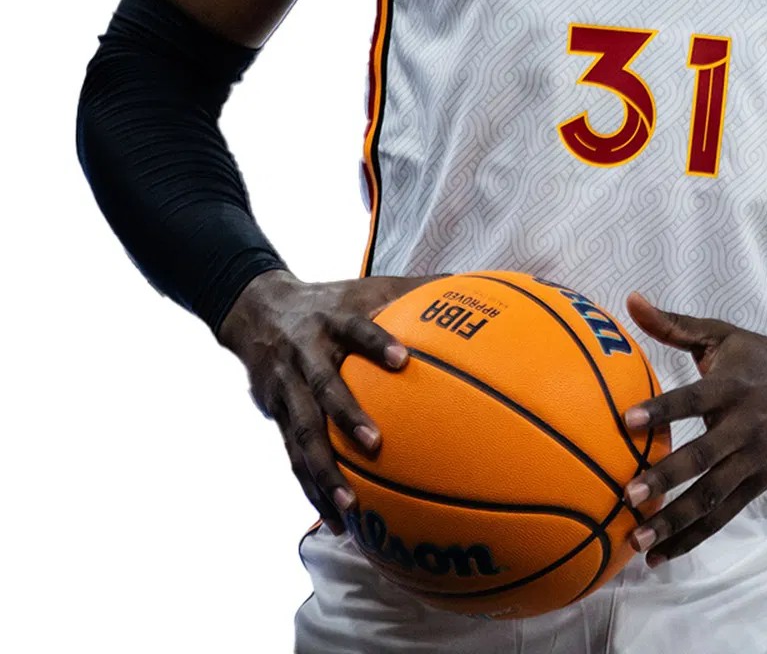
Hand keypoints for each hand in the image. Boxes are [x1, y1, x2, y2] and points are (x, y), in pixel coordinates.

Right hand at [218, 269, 434, 532]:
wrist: (258, 310)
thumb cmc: (331, 301)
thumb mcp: (365, 287)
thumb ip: (413, 289)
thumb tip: (468, 284)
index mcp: (333, 320)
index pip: (355, 327)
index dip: (375, 341)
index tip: (402, 359)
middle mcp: (306, 354)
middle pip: (323, 386)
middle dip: (346, 415)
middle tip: (375, 444)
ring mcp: (288, 387)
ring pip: (302, 433)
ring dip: (323, 471)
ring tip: (349, 506)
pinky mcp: (276, 415)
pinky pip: (293, 456)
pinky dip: (312, 488)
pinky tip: (335, 520)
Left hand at [620, 291, 766, 565]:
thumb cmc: (758, 357)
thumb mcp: (721, 335)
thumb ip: (674, 325)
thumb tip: (630, 299)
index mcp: (732, 386)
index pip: (693, 399)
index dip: (662, 410)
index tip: (627, 421)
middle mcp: (745, 426)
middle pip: (704, 457)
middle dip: (667, 478)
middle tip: (628, 494)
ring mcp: (754, 460)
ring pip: (713, 497)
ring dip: (676, 521)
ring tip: (638, 539)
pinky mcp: (760, 484)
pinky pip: (724, 516)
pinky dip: (694, 537)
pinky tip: (662, 554)